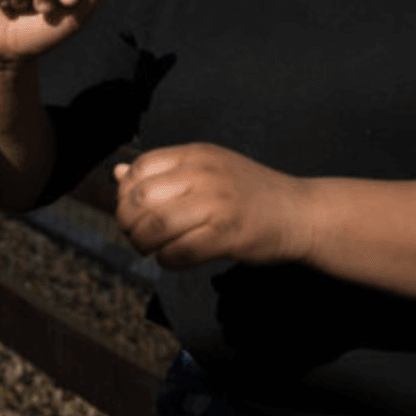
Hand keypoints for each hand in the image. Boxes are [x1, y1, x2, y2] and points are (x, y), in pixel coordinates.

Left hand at [114, 142, 309, 268]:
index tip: (132, 210)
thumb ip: (164, 172)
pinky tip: (173, 259)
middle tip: (136, 235)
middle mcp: (205, 173)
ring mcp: (218, 203)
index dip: (125, 193)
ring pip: (157, 225)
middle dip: (128, 222)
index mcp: (196, 154)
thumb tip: (116, 173)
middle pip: (142, 198)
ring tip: (151, 249)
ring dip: (144, 244)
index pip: (140, 167)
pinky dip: (167, 260)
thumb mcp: (207, 170)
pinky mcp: (228, 235)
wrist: (299, 212)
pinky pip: (180, 251)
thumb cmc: (249, 193)